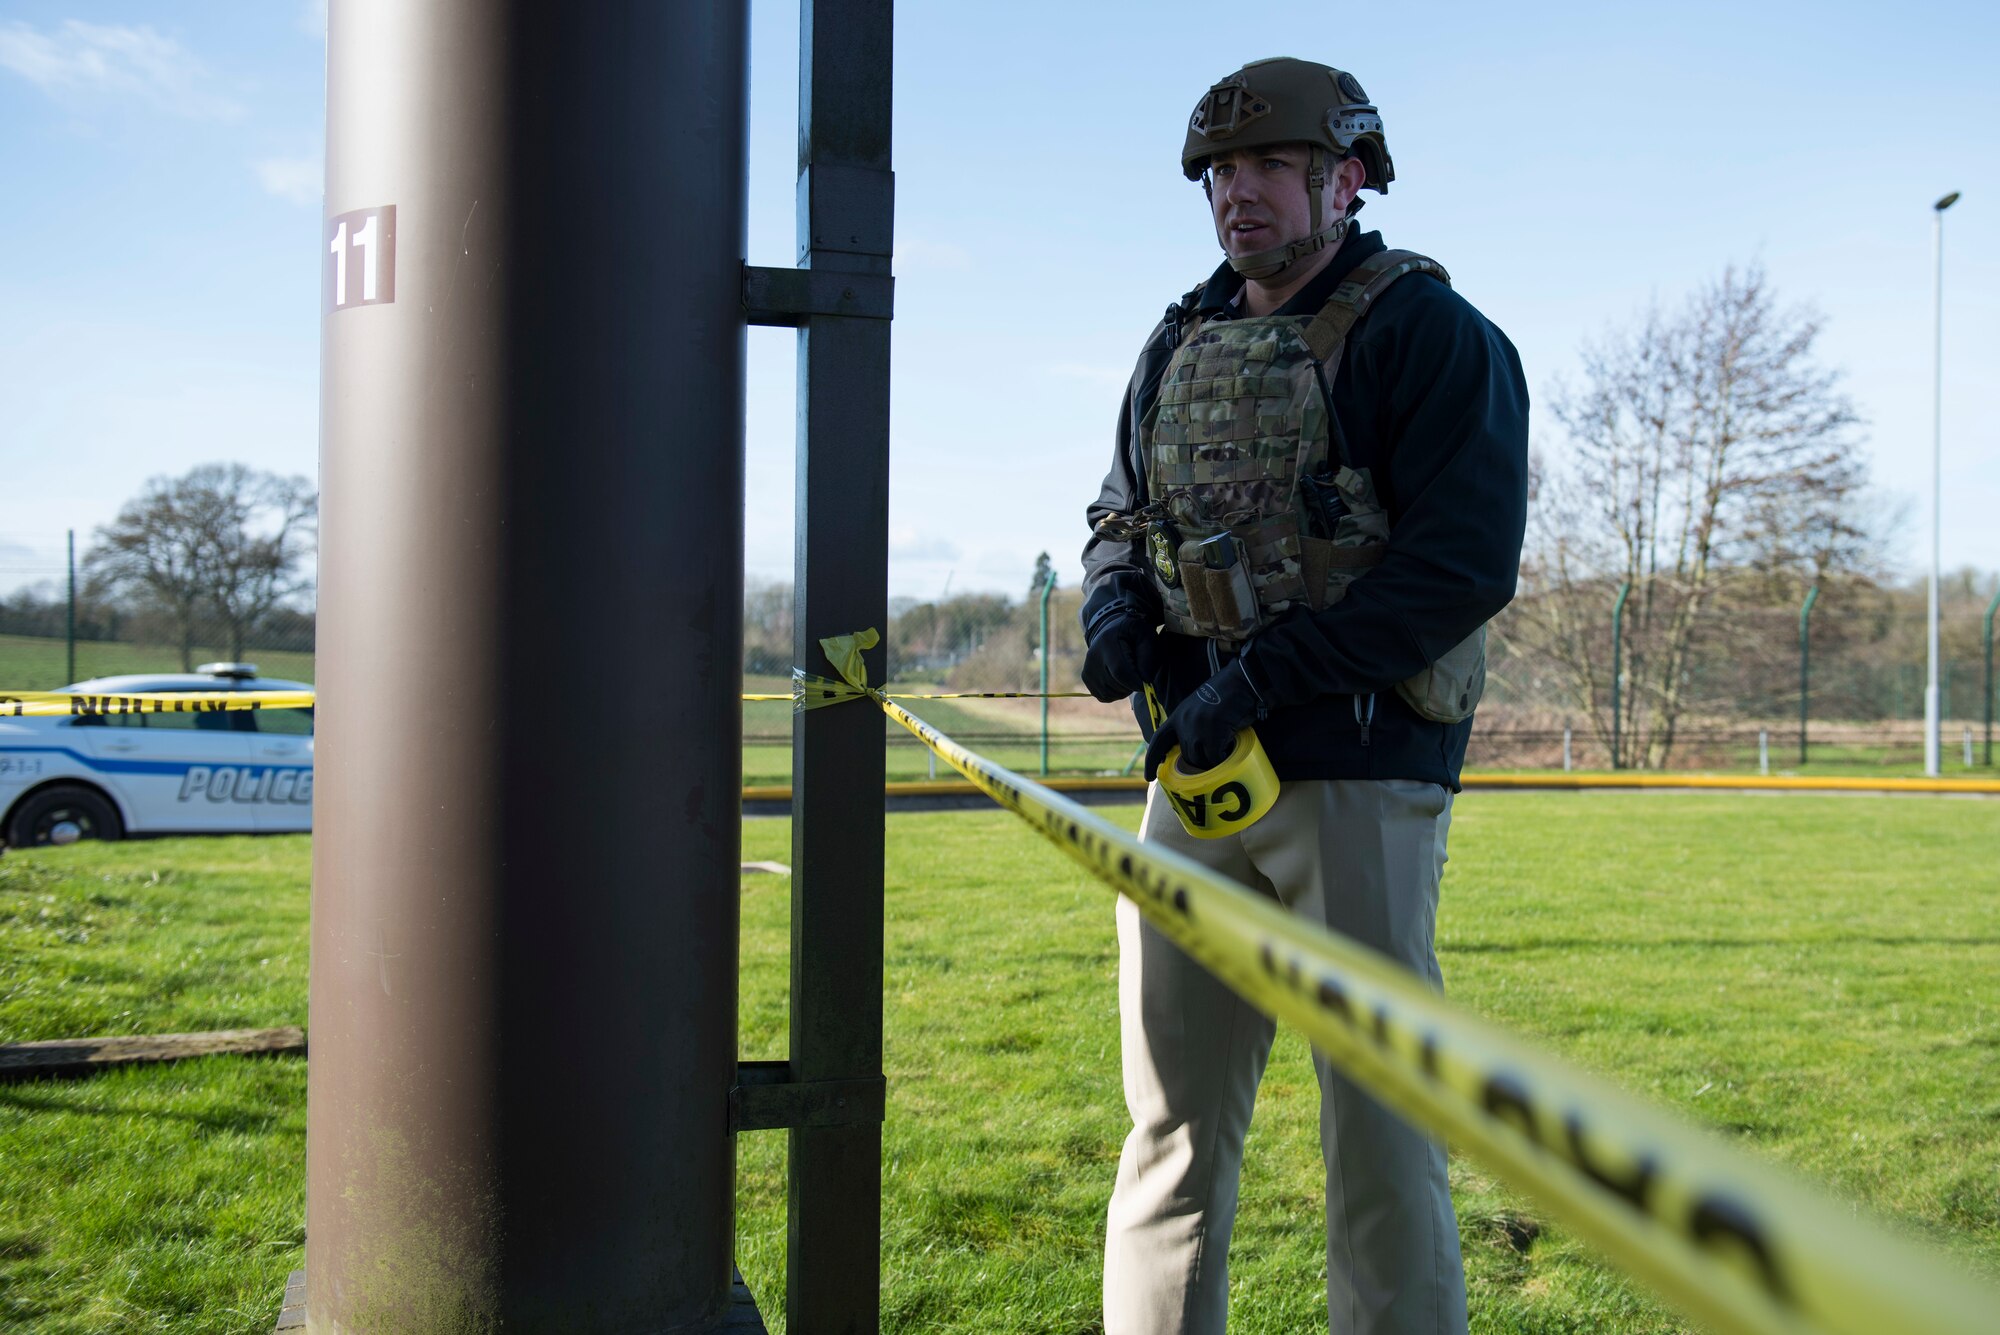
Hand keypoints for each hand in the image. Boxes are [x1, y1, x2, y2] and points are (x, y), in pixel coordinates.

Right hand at [1081, 615, 1159, 702]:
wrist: (1112, 631)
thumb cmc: (1133, 635)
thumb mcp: (1145, 637)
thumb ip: (1148, 657)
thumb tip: (1145, 681)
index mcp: (1108, 643)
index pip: (1120, 671)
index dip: (1136, 682)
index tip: (1146, 682)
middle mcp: (1093, 656)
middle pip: (1116, 685)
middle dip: (1132, 686)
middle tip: (1138, 674)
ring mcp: (1087, 668)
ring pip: (1110, 694)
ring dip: (1124, 690)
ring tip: (1128, 675)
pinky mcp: (1086, 678)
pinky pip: (1104, 696)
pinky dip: (1115, 693)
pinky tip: (1119, 680)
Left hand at [1144, 660, 1260, 780]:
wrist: (1241, 682)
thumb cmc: (1226, 696)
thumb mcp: (1201, 710)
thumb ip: (1193, 726)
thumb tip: (1196, 752)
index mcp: (1178, 716)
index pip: (1158, 741)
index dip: (1152, 759)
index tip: (1148, 776)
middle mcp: (1183, 723)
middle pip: (1186, 756)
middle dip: (1200, 761)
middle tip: (1216, 755)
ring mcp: (1197, 729)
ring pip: (1200, 760)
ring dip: (1212, 761)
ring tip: (1226, 750)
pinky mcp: (1212, 735)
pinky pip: (1215, 759)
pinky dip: (1224, 760)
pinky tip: (1231, 751)